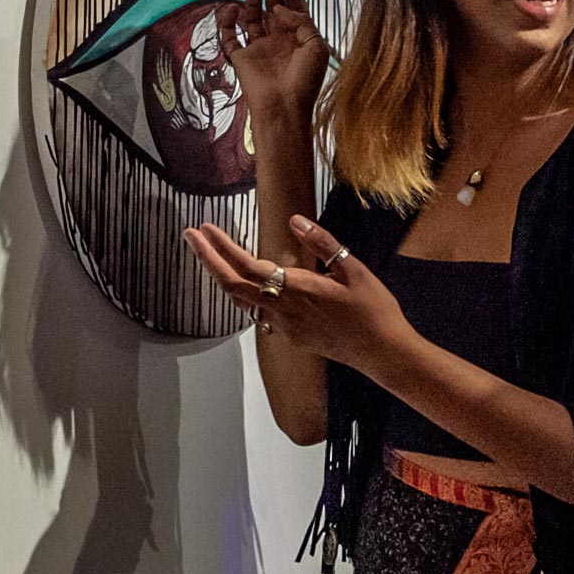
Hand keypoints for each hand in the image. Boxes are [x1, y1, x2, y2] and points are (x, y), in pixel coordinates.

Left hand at [182, 213, 406, 373]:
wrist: (382, 352)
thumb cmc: (373, 309)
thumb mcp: (353, 268)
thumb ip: (322, 242)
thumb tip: (294, 221)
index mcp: (299, 288)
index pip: (248, 265)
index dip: (222, 247)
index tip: (205, 229)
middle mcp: (284, 309)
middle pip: (233, 285)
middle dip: (208, 259)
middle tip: (191, 236)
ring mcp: (285, 326)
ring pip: (243, 301)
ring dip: (224, 277)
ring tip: (212, 255)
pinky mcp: (292, 336)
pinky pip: (261, 313)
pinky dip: (246, 294)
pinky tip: (247, 283)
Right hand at [222, 0, 328, 122]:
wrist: (284, 107)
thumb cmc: (305, 81)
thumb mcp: (316, 45)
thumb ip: (302, 21)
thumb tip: (280, 9)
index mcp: (299, 43)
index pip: (295, 14)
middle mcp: (279, 45)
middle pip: (273, 14)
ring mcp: (259, 51)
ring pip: (252, 21)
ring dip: (252, 5)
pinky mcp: (241, 59)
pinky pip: (229, 37)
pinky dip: (227, 22)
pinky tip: (233, 9)